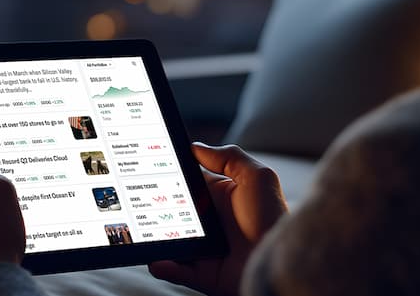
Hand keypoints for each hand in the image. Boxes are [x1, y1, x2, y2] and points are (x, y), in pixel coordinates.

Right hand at [149, 143, 287, 295]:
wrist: (282, 264)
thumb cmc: (273, 219)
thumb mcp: (258, 178)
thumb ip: (230, 158)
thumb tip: (196, 147)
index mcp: (220, 197)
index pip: (187, 182)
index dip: (168, 175)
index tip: (146, 168)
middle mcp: (209, 221)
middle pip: (172, 210)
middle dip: (154, 206)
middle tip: (138, 201)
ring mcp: (203, 247)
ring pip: (169, 240)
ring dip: (153, 238)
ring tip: (141, 233)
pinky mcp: (203, 272)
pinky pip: (176, 269)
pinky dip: (163, 265)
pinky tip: (157, 260)